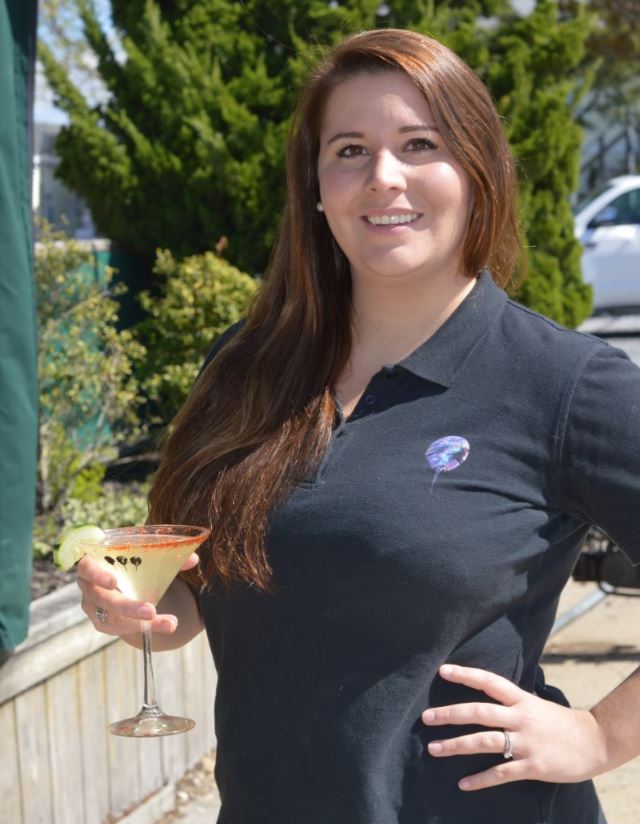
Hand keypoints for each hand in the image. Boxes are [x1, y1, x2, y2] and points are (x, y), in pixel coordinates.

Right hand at [76, 553, 199, 635]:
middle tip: (151, 611)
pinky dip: (142, 628)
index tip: (114, 581)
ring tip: (169, 624)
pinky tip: (162, 625)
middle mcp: (88, 586)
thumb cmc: (131, 561)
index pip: (86, 567)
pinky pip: (121, 628)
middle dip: (128, 607)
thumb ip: (168, 556)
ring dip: (140, 623)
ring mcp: (93, 607)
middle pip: (103, 599)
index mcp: (93, 562)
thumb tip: (193, 559)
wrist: (125, 580)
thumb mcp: (145, 555)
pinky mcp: (103, 623)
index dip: (96, 574)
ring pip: (113, 619)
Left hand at [422, 664, 609, 790]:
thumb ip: (510, 701)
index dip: (465, 675)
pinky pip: (501, 773)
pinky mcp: (532, 766)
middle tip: (425, 717)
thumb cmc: (558, 722)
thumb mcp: (534, 703)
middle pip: (479, 711)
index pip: (489, 681)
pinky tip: (463, 784)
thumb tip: (482, 693)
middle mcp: (520, 717)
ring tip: (434, 749)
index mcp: (521, 699)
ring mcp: (526, 742)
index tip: (442, 671)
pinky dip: (480, 779)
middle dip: (450, 714)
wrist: (593, 742)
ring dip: (456, 745)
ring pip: (484, 741)